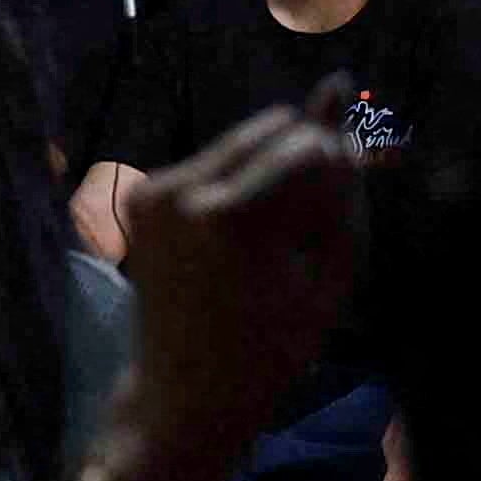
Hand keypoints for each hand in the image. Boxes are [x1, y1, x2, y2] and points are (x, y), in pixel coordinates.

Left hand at [108, 97, 367, 472]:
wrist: (185, 392)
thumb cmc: (274, 347)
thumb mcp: (328, 270)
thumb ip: (339, 179)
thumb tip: (338, 88)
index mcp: (233, 218)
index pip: (311, 145)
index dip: (337, 176)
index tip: (333, 221)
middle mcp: (185, 191)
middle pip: (275, 127)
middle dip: (303, 162)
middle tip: (300, 233)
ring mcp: (154, 189)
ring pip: (244, 135)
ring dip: (270, 169)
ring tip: (267, 241)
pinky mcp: (141, 193)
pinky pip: (214, 159)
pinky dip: (237, 183)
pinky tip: (235, 241)